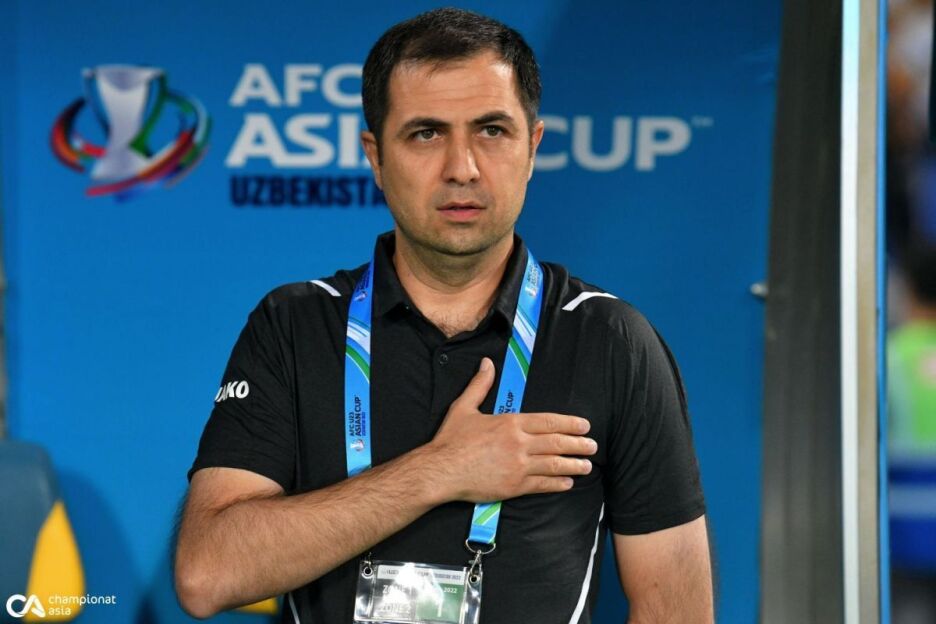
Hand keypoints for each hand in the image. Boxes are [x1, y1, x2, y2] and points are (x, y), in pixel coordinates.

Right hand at [423, 357, 596, 502]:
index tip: (584, 426)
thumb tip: (486, 364)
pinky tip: (567, 483)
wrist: (441, 470)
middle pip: (557, 443)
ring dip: (573, 465)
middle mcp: (519, 444)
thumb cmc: (451, 440)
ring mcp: (519, 466)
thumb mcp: (464, 407)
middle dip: (578, 444)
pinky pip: (542, 485)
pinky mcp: (514, 486)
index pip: (549, 422)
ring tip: (586, 466)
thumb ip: (480, 385)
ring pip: (554, 465)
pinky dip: (557, 484)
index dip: (570, 424)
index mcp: (511, 423)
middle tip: (592, 446)